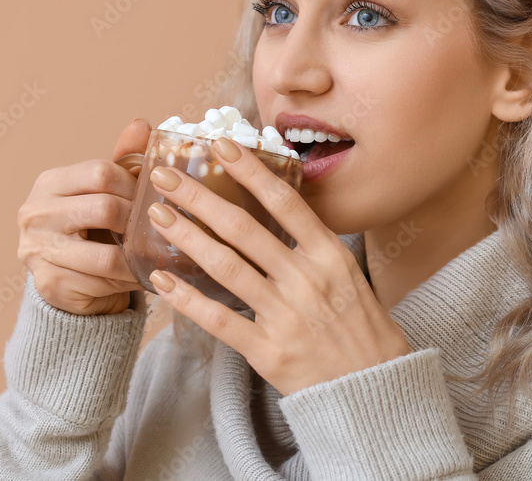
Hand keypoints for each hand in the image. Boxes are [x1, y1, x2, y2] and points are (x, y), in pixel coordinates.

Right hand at [17, 119, 150, 315]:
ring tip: (161, 254)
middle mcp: (35, 214)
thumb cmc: (94, 228)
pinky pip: (103, 282)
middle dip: (139, 220)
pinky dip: (130, 279)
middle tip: (162, 227)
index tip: (154, 197)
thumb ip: (124, 160)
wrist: (73, 281)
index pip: (100, 172)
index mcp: (50, 183)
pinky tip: (145, 275)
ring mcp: (38, 251)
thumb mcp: (107, 191)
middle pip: (104, 209)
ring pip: (107, 255)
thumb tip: (142, 125)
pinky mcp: (49, 285)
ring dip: (140, 256)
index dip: (135, 185)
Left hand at [143, 137, 411, 395]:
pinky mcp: (268, 351)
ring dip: (186, 237)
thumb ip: (315, 246)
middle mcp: (307, 279)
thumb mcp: (350, 275)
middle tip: (165, 175)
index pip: (285, 202)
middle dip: (200, 197)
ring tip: (156, 216)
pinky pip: (219, 320)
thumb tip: (280, 209)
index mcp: (330, 254)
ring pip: (225, 267)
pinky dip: (187, 299)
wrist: (374, 385)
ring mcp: (286, 315)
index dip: (250, 171)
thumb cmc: (361, 327)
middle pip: (244, 228)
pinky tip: (161, 281)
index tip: (221, 145)